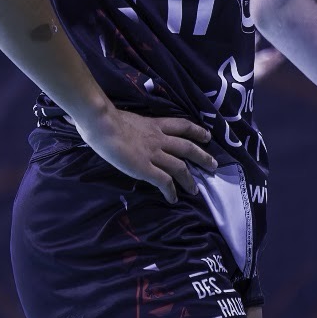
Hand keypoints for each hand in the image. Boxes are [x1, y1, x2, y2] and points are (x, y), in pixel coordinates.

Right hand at [75, 105, 216, 199]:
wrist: (104, 125)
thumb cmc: (108, 119)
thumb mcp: (130, 118)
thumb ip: (137, 126)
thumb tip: (133, 130)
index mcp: (155, 125)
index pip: (182, 126)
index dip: (197, 131)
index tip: (206, 136)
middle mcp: (159, 139)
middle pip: (187, 147)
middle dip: (202, 156)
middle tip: (213, 165)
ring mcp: (154, 154)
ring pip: (180, 167)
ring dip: (189, 179)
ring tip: (195, 190)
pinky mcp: (145, 169)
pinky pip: (163, 182)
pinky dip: (171, 191)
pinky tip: (173, 199)